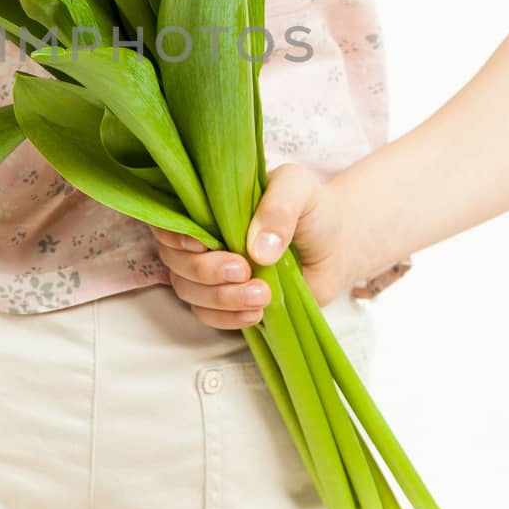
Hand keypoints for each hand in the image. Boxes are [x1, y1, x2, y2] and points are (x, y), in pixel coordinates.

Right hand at [151, 164, 352, 329]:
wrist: (339, 246)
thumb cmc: (313, 209)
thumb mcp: (299, 189)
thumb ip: (278, 208)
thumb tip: (257, 250)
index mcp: (209, 206)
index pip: (169, 220)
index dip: (174, 236)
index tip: (202, 244)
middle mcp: (204, 240)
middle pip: (176, 261)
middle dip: (204, 271)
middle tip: (243, 269)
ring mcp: (214, 273)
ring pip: (189, 292)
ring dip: (220, 299)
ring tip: (262, 295)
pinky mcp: (230, 301)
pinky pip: (208, 316)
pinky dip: (227, 319)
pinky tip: (255, 313)